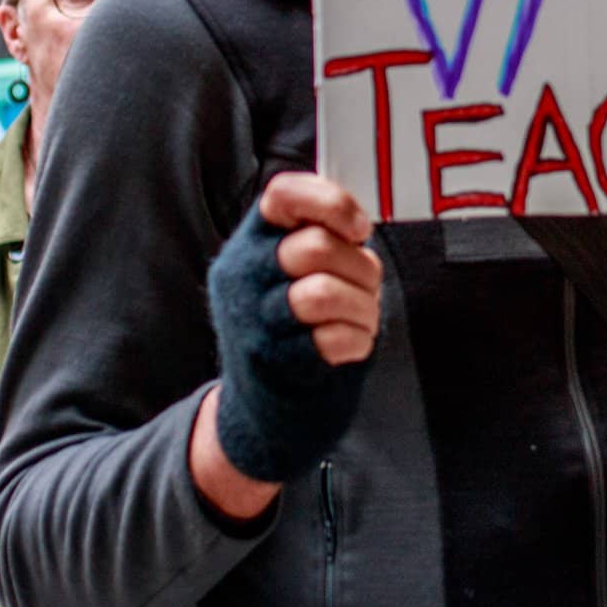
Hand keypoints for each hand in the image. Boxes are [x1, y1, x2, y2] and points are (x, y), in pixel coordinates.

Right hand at [205, 173, 382, 482]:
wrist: (262, 412)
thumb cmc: (287, 330)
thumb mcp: (282, 273)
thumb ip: (313, 237)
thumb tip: (354, 218)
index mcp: (250, 244)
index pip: (283, 194)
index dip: (331, 202)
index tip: (358, 228)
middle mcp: (243, 278)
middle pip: (316, 246)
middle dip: (359, 266)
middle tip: (363, 286)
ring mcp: (255, 322)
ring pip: (324, 292)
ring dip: (361, 306)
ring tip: (359, 317)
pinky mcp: (276, 363)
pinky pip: (335, 338)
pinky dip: (357, 340)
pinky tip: (348, 346)